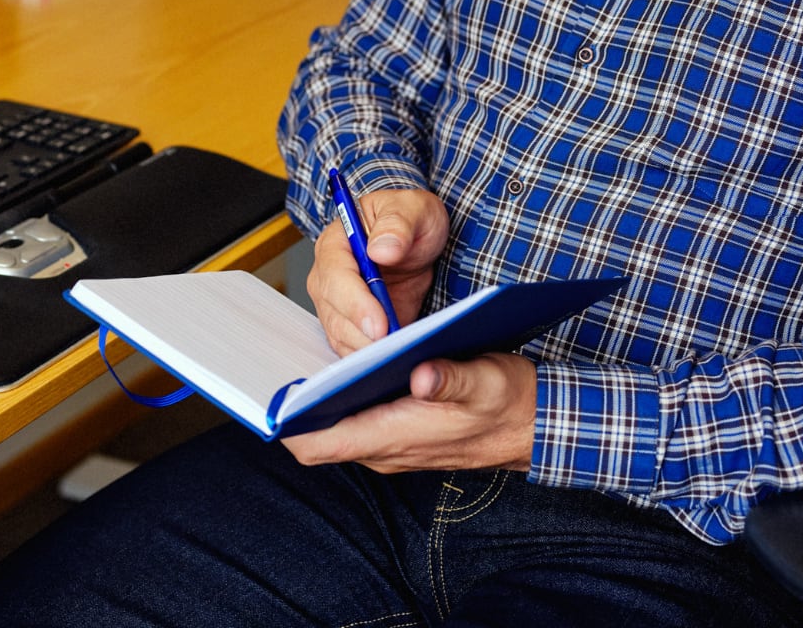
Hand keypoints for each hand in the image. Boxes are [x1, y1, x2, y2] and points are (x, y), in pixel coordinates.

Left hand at [283, 352, 535, 473]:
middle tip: (271, 363)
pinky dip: (339, 396)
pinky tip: (337, 364)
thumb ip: (453, 379)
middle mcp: (385, 446)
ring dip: (317, 398)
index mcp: (397, 436)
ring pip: (333, 426)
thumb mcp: (486, 382)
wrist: (534, 424)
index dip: (289, 424)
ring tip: (296, 357)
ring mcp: (390, 442)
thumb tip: (424, 376)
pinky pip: (352, 420)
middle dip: (294, 404)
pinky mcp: (397, 431)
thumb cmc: (508, 403)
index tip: (268, 397)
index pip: (321, 444)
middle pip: (318, 433)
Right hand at [308, 187, 447, 354]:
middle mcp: (329, 277)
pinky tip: (391, 362)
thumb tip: (381, 249)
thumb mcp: (414, 209)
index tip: (379, 323)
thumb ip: (398, 224)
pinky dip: (370, 358)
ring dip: (366, 351)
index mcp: (336, 244)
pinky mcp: (354, 326)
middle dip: (362, 334)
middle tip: (391, 348)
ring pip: (342, 336)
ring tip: (396, 357)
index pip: (336, 276)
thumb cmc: (410, 219)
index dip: (355, 303)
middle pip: (334, 313)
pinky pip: (354, 348)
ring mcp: (338, 305)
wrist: (419, 239)